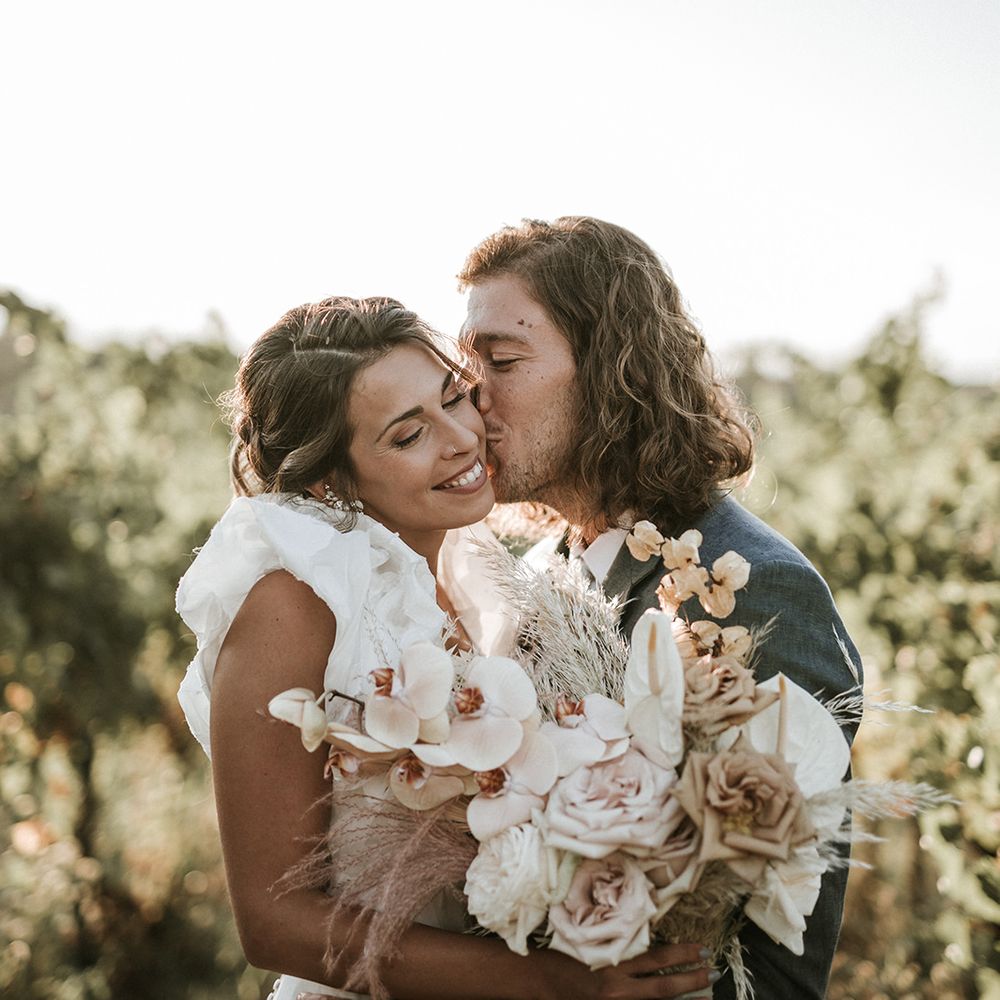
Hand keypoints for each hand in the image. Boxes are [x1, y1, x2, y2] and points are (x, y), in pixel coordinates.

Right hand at [547, 942, 716, 999]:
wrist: (536, 978)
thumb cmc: (561, 950)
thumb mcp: (591, 938)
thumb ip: (619, 942)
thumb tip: (648, 936)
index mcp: (612, 963)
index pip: (656, 959)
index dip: (682, 954)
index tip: (702, 950)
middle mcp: (616, 989)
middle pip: (663, 987)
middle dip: (692, 981)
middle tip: (714, 973)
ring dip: (682, 999)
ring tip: (705, 994)